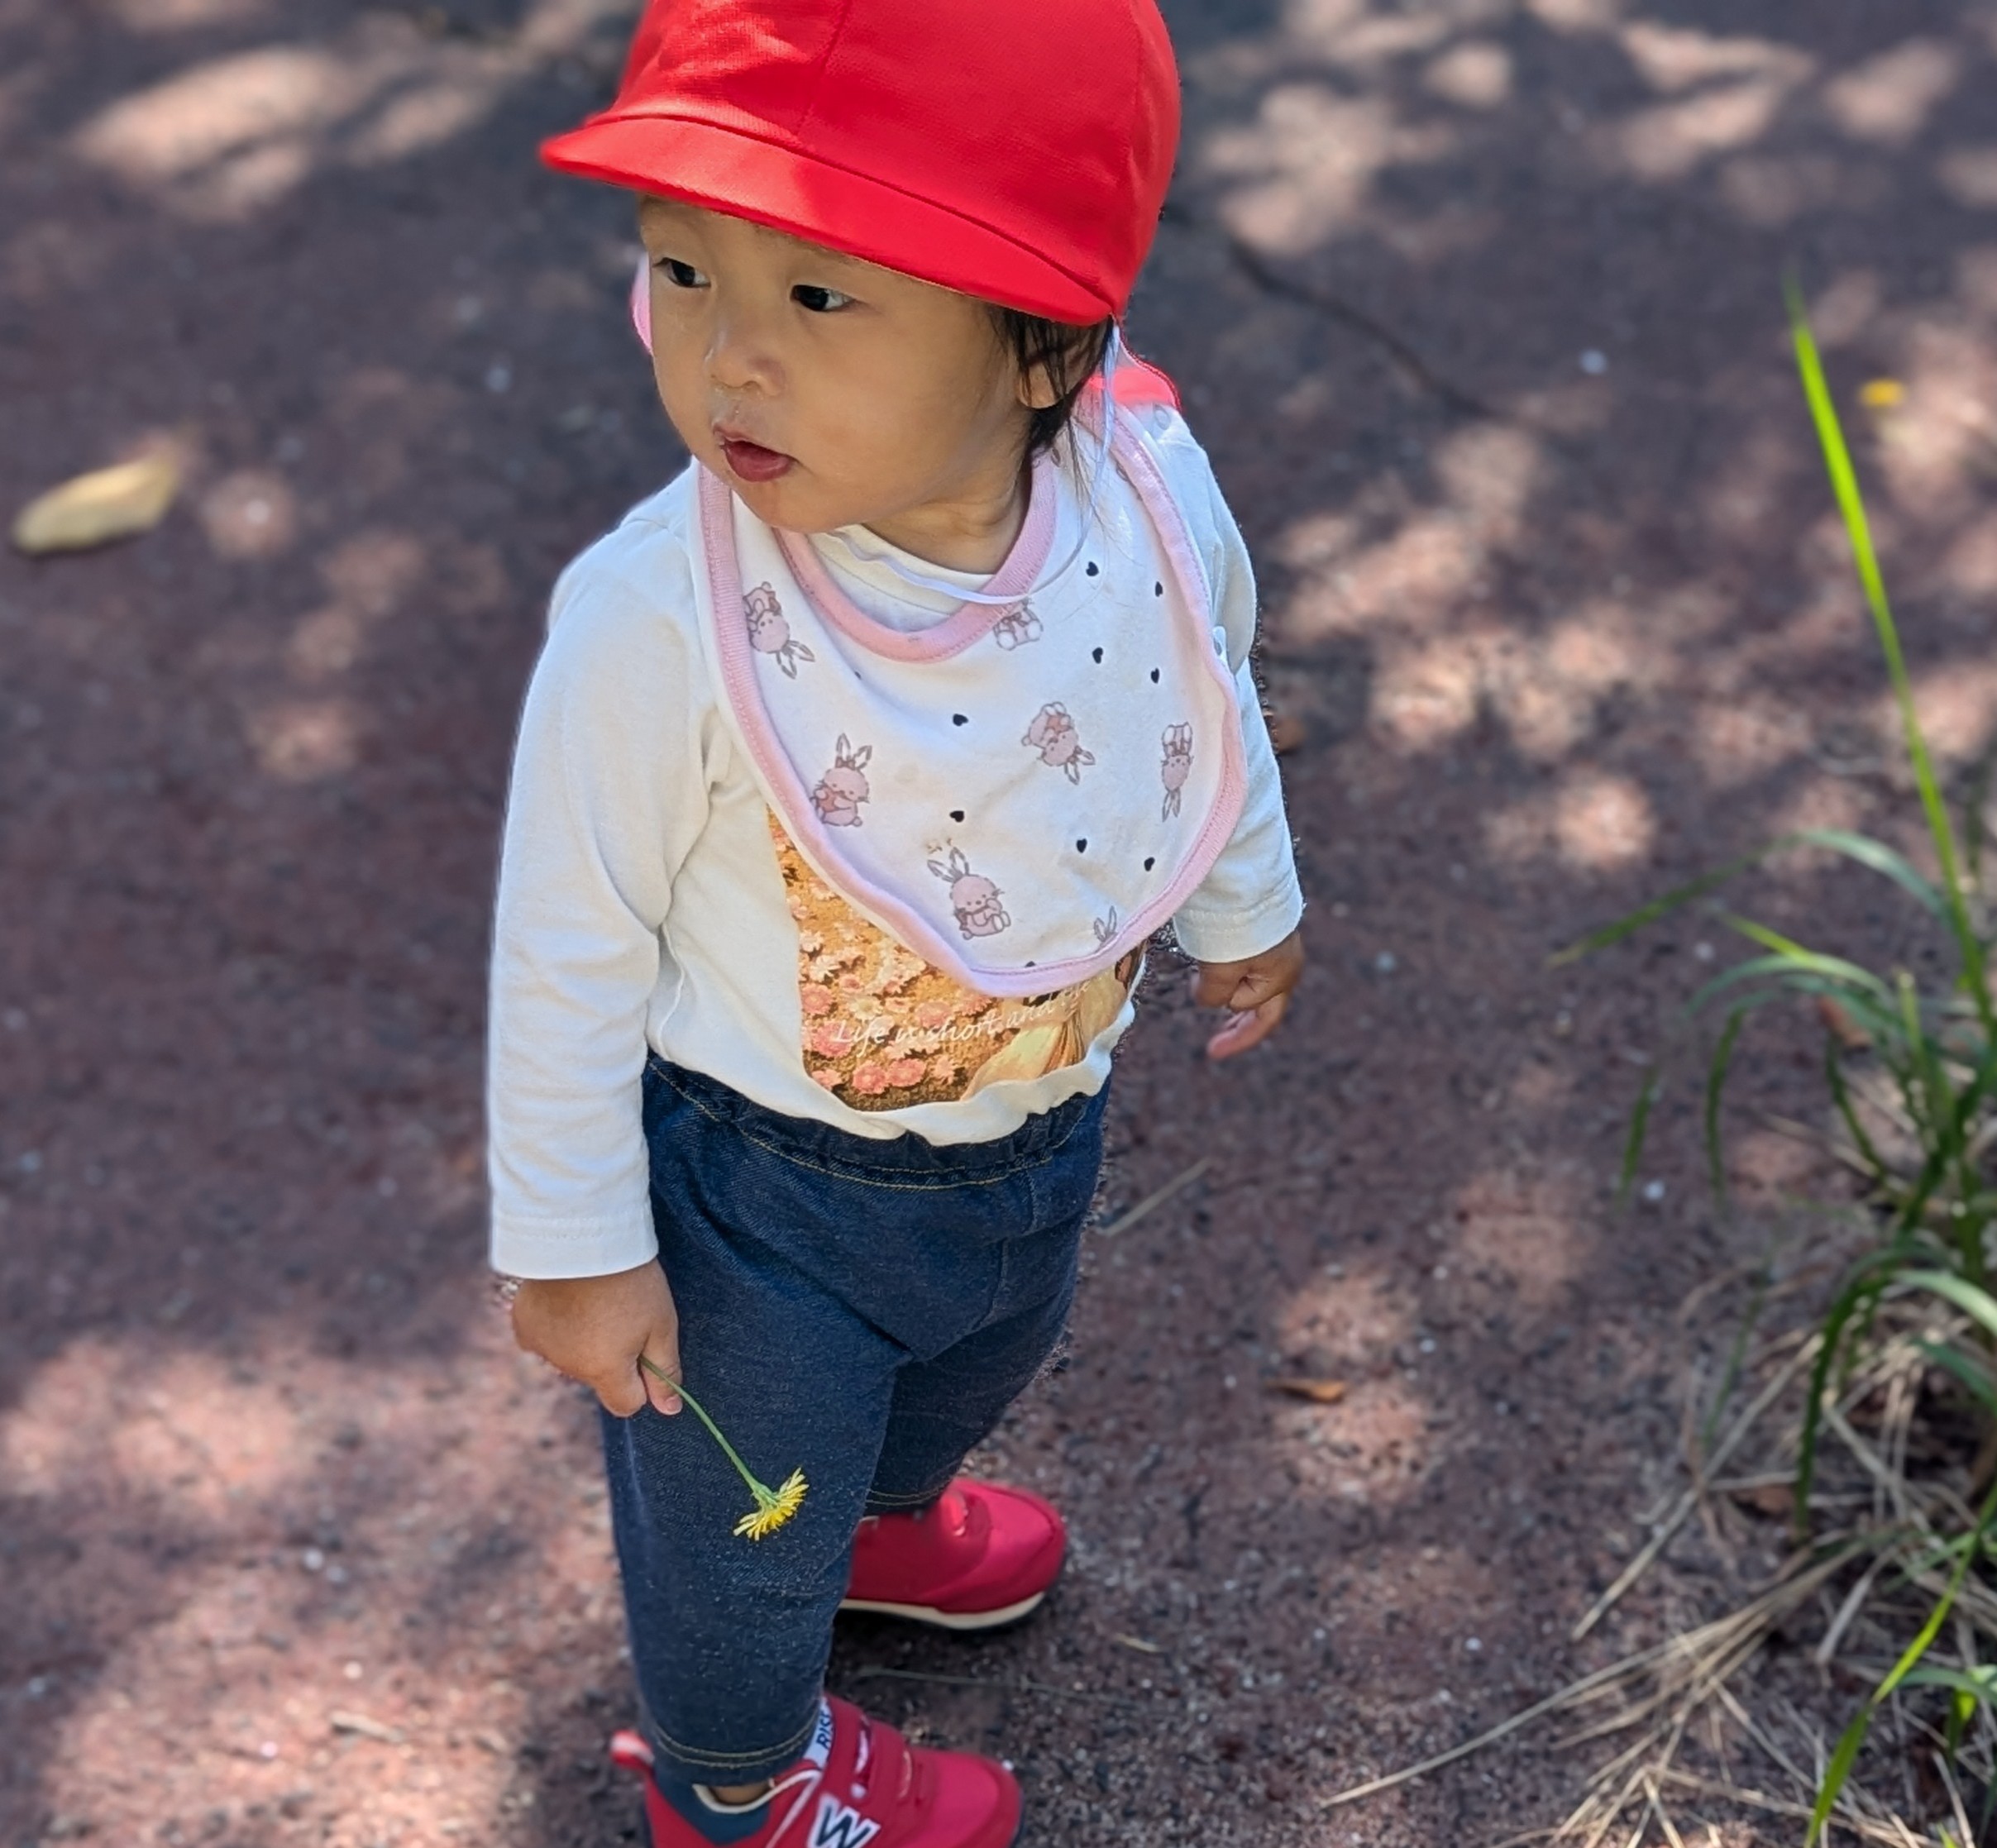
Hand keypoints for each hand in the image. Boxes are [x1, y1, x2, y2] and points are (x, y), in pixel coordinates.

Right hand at [510, 1260, 682, 1418]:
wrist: (583, 1236)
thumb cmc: (631, 1280)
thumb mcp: (662, 1325)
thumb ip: (665, 1371)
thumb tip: (670, 1411)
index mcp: (605, 1372)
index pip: (626, 1404)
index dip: (641, 1381)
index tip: (645, 1347)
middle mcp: (568, 1368)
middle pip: (599, 1377)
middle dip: (612, 1356)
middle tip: (622, 1311)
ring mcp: (542, 1348)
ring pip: (571, 1357)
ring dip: (583, 1340)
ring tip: (593, 1300)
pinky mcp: (524, 1325)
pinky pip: (545, 1338)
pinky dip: (556, 1325)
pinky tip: (567, 1298)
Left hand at [1190, 928, 1303, 1059]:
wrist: (1243, 877)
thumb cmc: (1234, 927)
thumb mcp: (1219, 971)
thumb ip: (1213, 996)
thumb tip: (1206, 1000)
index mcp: (1281, 979)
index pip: (1262, 1021)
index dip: (1238, 1039)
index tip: (1212, 1053)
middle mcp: (1287, 965)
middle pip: (1260, 1006)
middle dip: (1236, 1021)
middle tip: (1214, 1041)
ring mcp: (1278, 947)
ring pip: (1249, 983)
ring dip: (1228, 992)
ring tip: (1204, 987)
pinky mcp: (1265, 932)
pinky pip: (1246, 962)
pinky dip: (1228, 971)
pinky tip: (1211, 965)